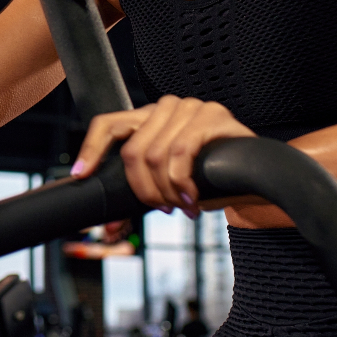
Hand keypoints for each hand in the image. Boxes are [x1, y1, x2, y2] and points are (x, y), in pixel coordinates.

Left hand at [70, 95, 255, 216]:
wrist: (254, 173)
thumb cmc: (208, 178)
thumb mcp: (168, 186)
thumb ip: (139, 199)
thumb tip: (109, 229)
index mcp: (148, 118)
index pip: (108, 124)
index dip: (91, 149)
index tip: (82, 175)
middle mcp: (165, 107)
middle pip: (132, 151)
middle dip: (143, 190)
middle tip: (161, 208)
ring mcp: (189, 108)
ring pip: (155, 155)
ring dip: (167, 191)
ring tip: (182, 205)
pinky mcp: (212, 115)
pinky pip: (181, 152)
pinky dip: (182, 182)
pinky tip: (192, 199)